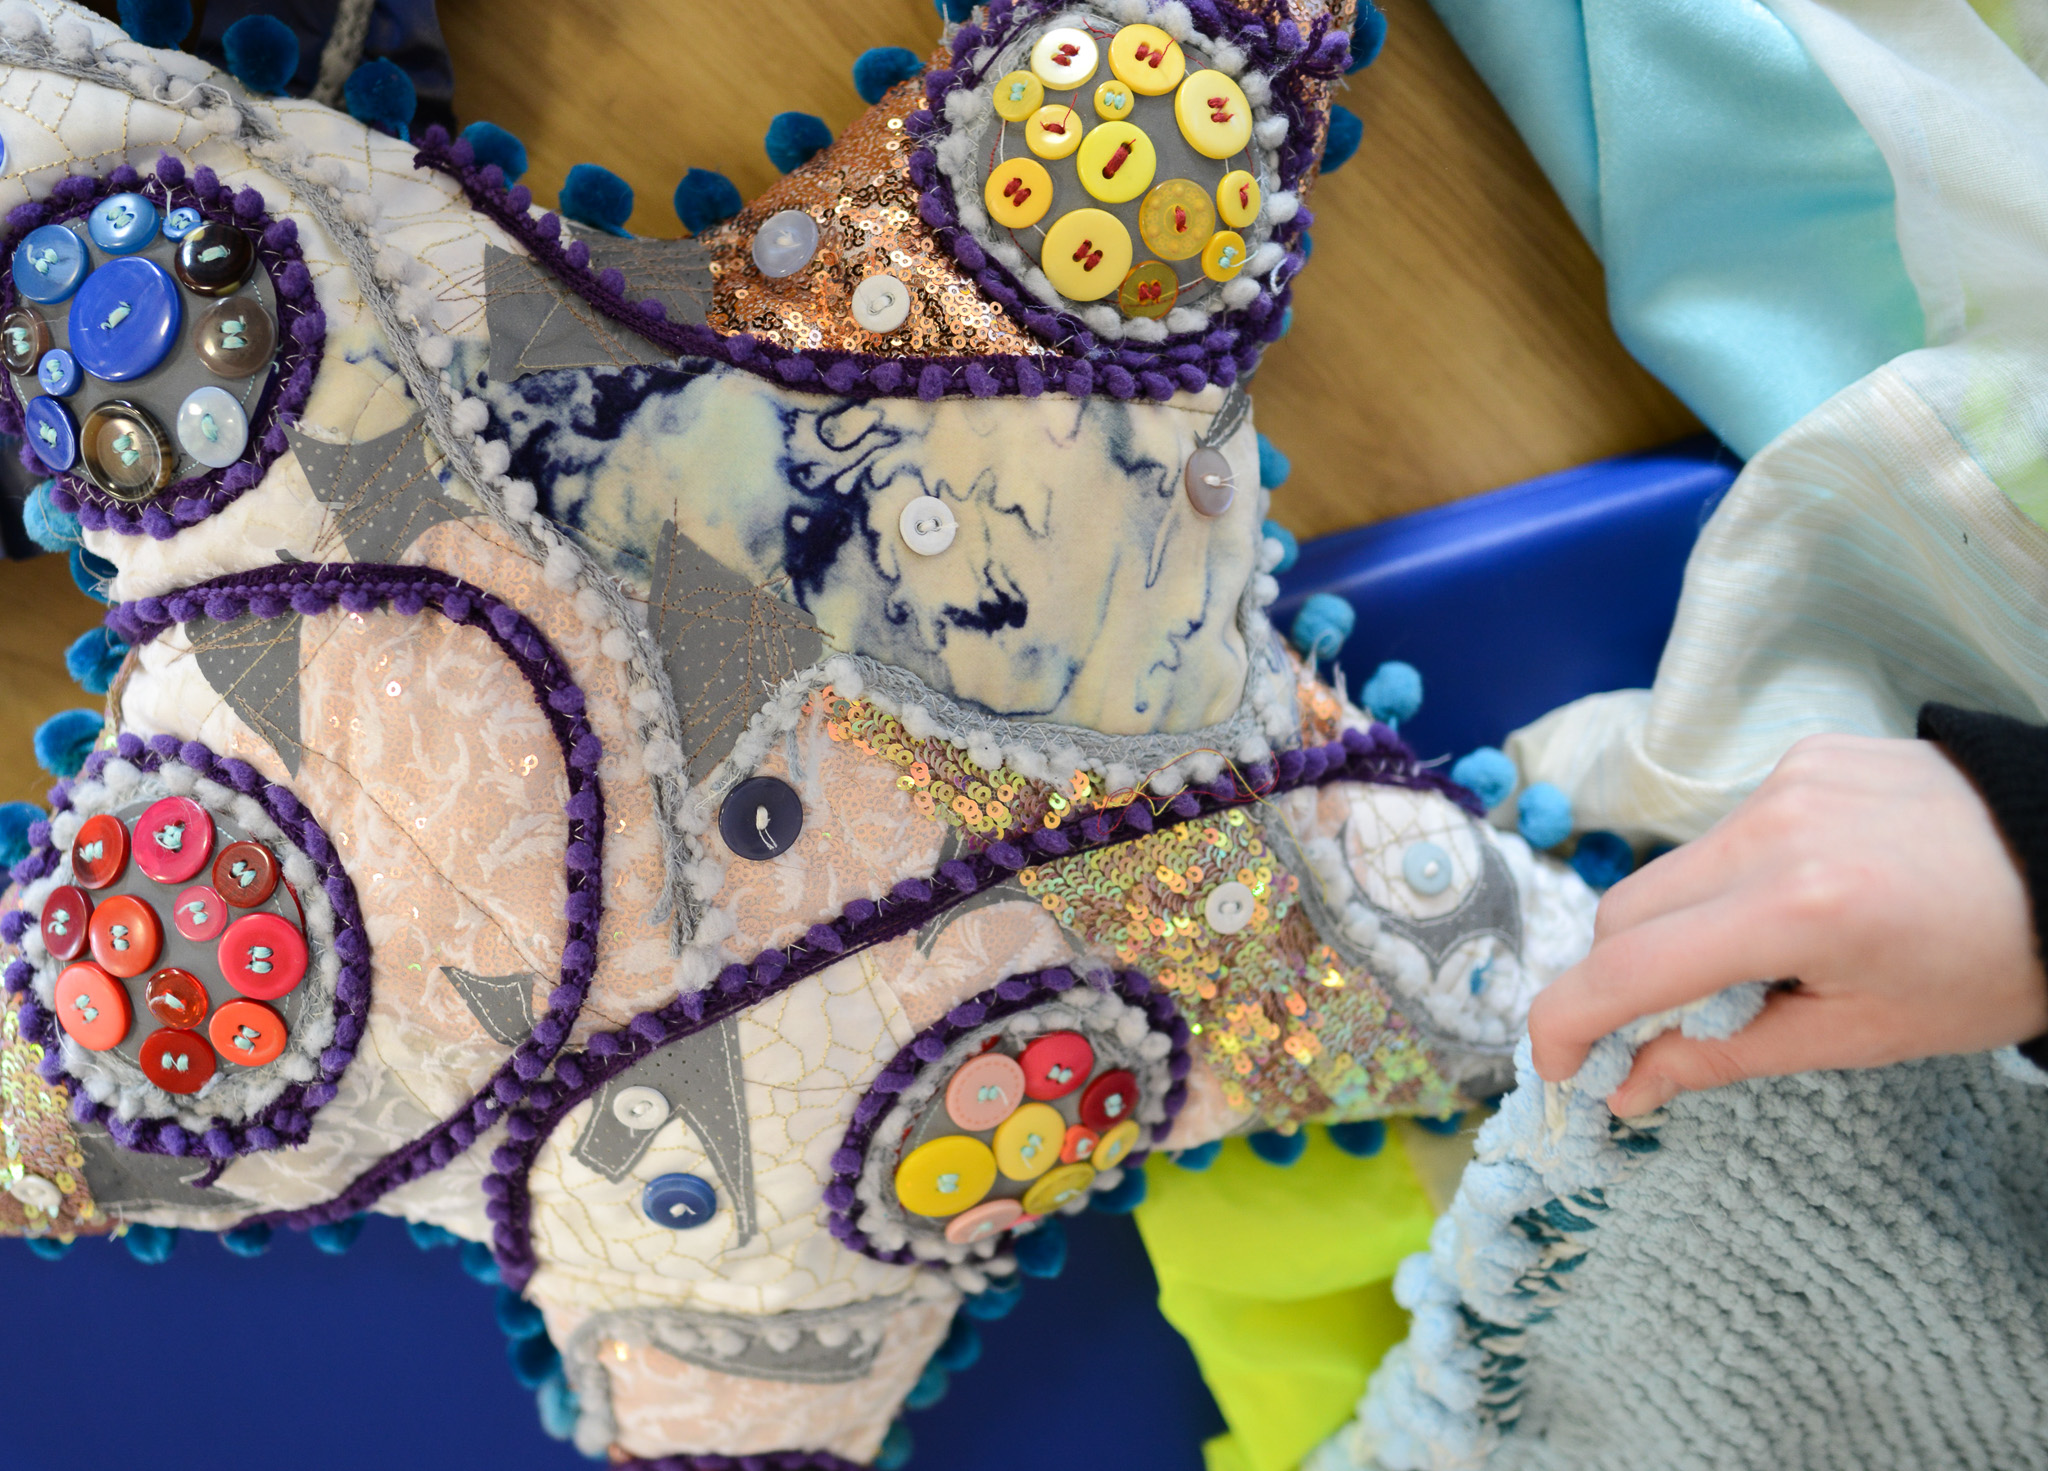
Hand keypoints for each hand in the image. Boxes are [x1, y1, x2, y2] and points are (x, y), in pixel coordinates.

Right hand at [1527, 733, 2047, 1114]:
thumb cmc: (1985, 969)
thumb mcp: (1862, 1035)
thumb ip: (1725, 1056)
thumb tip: (1628, 1089)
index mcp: (1797, 910)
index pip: (1629, 966)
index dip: (1568, 1022)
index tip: (1558, 1067)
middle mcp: (1774, 828)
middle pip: (1626, 909)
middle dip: (1623, 976)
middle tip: (1668, 1026)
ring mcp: (1785, 779)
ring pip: (1674, 870)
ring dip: (1684, 926)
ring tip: (1765, 958)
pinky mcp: (1802, 755)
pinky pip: (1725, 831)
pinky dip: (1734, 880)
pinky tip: (1805, 897)